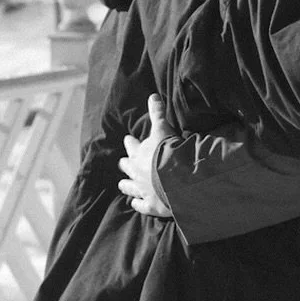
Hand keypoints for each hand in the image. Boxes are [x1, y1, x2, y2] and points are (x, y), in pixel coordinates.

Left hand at [120, 94, 175, 217]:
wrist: (177, 176)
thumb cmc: (169, 151)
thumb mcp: (163, 128)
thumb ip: (157, 113)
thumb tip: (152, 95)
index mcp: (140, 153)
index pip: (132, 146)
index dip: (131, 142)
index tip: (128, 139)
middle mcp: (137, 172)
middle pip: (127, 167)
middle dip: (126, 164)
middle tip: (123, 162)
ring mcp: (142, 190)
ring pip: (129, 187)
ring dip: (126, 185)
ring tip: (122, 184)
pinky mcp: (150, 205)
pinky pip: (140, 205)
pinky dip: (137, 204)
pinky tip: (134, 203)